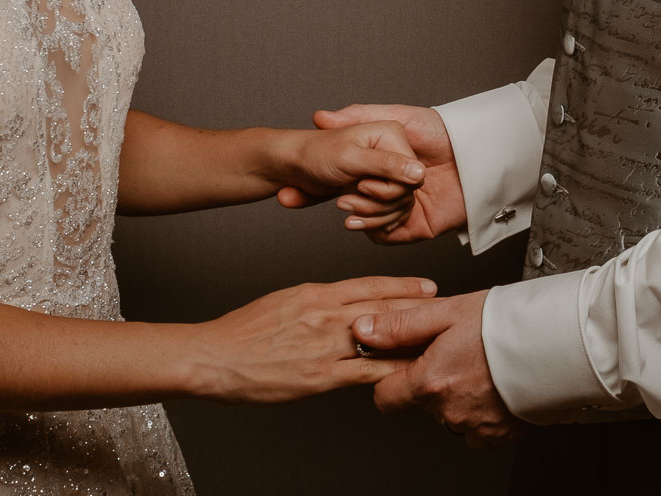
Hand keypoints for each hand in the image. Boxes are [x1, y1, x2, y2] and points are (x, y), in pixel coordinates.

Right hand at [190, 276, 437, 402]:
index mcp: (316, 293)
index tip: (426, 285)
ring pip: (381, 337)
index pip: (369, 285)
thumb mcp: (284, 300)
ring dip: (411, 337)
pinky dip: (390, 370)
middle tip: (446, 305)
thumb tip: (338, 302)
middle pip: (384, 306)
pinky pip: (366, 372)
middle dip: (418, 306)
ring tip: (438, 338)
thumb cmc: (243, 331)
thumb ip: (316, 301)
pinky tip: (409, 372)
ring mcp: (325, 345)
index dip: (403, 285)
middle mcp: (326, 314)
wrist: (215, 357)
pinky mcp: (321, 376)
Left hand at [270, 121, 426, 234]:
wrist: (290, 164)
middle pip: (406, 193)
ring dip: (370, 214)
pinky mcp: (376, 187)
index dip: (387, 189)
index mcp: (392, 134)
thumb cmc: (315, 154)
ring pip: (397, 206)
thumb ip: (386, 165)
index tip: (360, 186)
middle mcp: (393, 151)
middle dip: (375, 204)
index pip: (412, 176)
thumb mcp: (350, 158)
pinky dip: (369, 220)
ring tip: (341, 204)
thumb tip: (418, 174)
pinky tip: (351, 220)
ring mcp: (385, 171)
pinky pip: (387, 212)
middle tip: (344, 200)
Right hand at [289, 104, 466, 242]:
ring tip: (356, 207)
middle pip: (363, 203)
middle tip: (344, 198)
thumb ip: (360, 114)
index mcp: (387, 167)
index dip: (343, 183)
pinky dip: (380, 232)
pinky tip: (375, 221)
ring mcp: (407, 208)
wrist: (478, 153)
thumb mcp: (399, 116)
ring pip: (374, 221)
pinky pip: (392, 237)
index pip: (357, 180)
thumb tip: (321, 117)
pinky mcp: (420, 226)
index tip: (337, 182)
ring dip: (364, 216)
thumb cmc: (443, 131)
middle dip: (352, 202)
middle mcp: (395, 188)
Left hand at [359, 290, 526, 449]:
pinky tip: (494, 389)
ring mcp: (475, 426)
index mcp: (430, 380)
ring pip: (451, 417)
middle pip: (422, 403)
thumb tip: (363, 331)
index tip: (407, 364)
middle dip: (432, 381)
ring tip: (481, 367)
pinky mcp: (500, 435)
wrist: (561, 343)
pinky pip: (479, 432)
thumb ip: (400, 325)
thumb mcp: (448, 310)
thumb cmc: (510, 321)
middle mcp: (449, 410)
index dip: (392, 378)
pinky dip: (481, 414)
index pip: (386, 397)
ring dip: (458, 397)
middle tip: (458, 353)